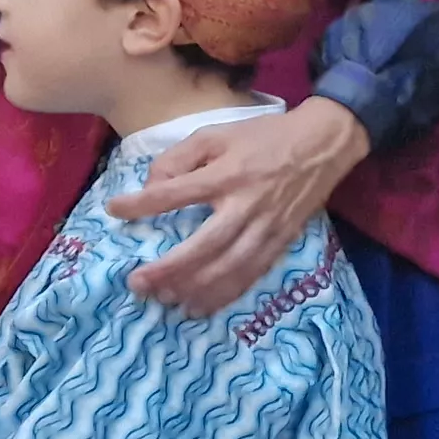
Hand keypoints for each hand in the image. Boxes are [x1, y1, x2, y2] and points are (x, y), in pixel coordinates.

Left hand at [105, 98, 369, 314]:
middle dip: (170, 268)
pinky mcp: (281, 241)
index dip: (142, 204)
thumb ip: (180, 156)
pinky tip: (203, 306)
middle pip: (205, 245)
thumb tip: (153, 185)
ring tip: (166, 301)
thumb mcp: (217, 132)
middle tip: (138, 283)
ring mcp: (266, 227)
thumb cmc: (264, 137)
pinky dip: (226, 294)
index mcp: (227, 173)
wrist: (323, 143)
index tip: (114, 210)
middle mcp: (246, 205)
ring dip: (196, 289)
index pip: (176, 193)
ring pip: (229, 268)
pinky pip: (251, 274)